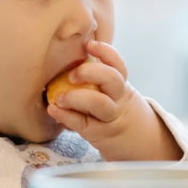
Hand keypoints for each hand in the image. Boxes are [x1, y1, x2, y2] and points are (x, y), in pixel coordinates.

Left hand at [46, 40, 180, 160]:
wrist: (134, 142)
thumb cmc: (113, 111)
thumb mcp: (114, 95)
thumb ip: (97, 81)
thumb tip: (64, 59)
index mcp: (122, 85)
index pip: (118, 65)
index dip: (106, 52)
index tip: (89, 45)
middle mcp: (119, 99)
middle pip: (112, 79)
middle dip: (91, 72)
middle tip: (72, 75)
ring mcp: (110, 117)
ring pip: (99, 103)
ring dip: (76, 97)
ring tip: (59, 98)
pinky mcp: (99, 133)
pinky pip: (83, 123)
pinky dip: (66, 116)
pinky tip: (53, 110)